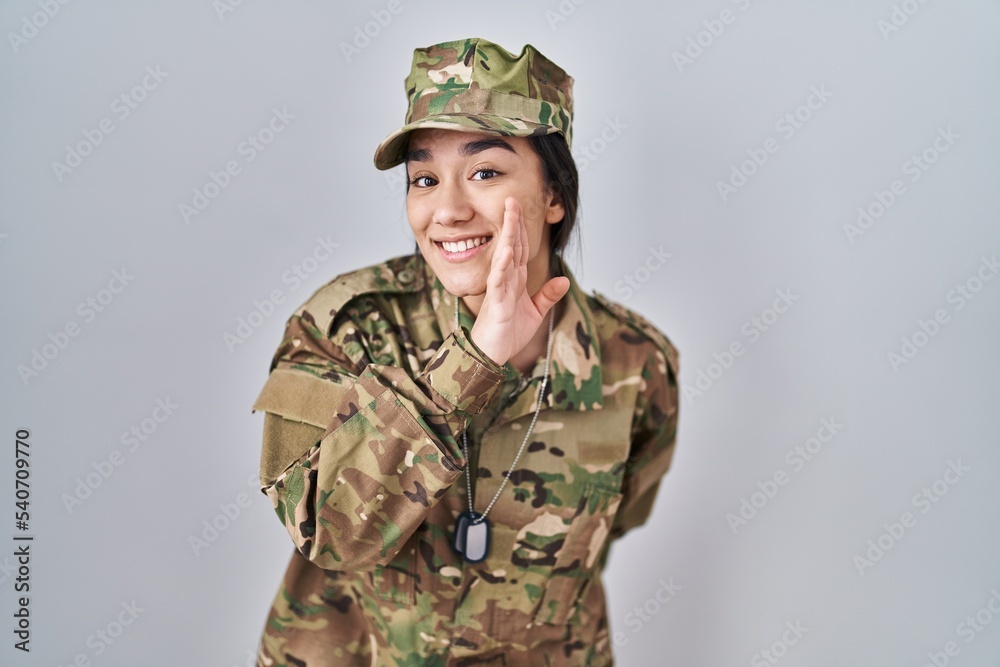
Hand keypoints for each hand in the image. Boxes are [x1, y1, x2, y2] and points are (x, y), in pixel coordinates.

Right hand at [469, 196, 569, 365]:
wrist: (490, 356)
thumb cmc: (506, 334)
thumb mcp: (534, 313)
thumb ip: (548, 296)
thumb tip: (565, 281)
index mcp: (515, 280)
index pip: (520, 248)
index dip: (521, 228)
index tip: (519, 206)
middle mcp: (505, 280)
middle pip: (511, 246)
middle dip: (512, 222)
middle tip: (511, 198)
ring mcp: (499, 290)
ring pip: (505, 257)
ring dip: (508, 235)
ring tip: (510, 214)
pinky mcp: (496, 304)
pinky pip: (499, 281)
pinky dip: (503, 266)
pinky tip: (507, 251)